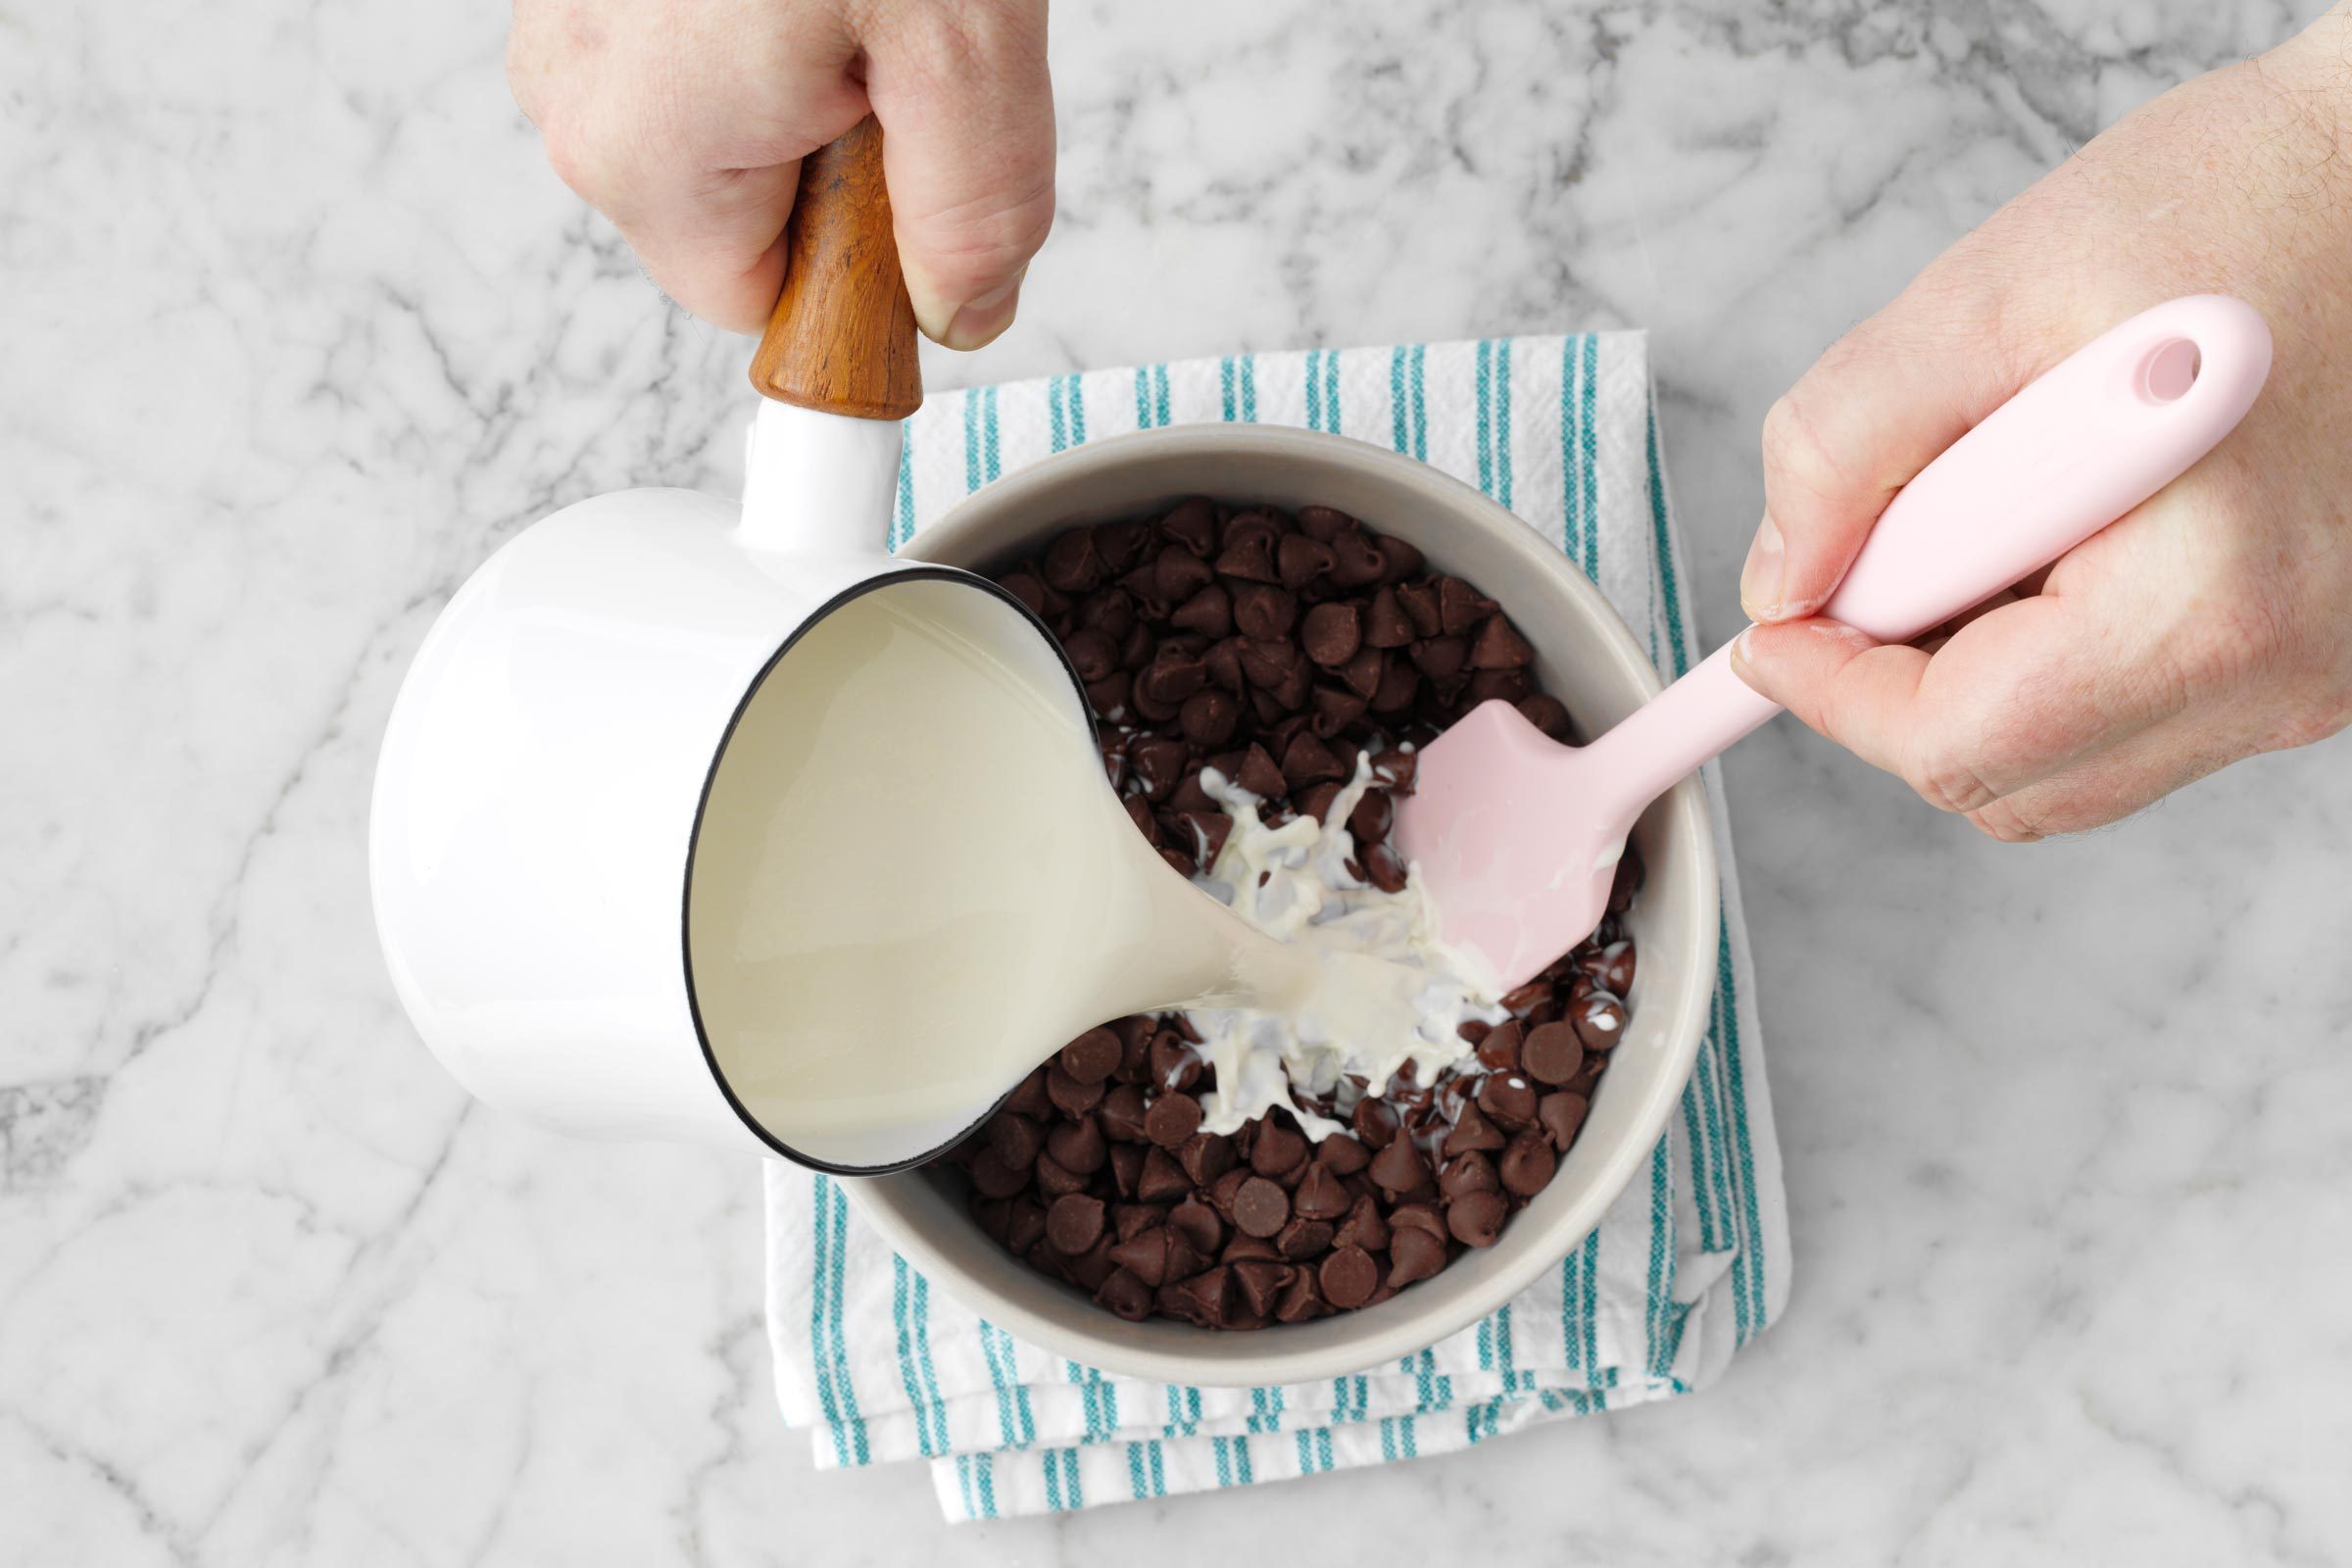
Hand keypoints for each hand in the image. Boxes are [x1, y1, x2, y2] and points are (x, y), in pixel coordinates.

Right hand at [508, 0, 1053, 344]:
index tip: (914, 172)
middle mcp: (575, 96)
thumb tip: (962, 315)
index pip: (771, 310)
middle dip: (836, 156)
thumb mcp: (965, 39)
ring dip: (808, 75)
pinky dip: (763, 16)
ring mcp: (567, 23)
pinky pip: (693, 47)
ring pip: (722, 128)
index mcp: (645, 154)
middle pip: (744, 220)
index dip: (865, 257)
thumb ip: (976, 210)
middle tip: (891, 41)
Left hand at [1729, 7, 2351, 841]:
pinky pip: (2133, 706)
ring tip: (2001, 499)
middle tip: (1887, 543)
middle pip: (2007, 780)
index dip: (1829, 693)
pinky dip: (2056, 641)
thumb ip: (1845, 442)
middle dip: (1901, 681)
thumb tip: (1780, 580)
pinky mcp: (2309, 655)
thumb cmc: (2237, 203)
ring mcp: (2306, 677)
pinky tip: (2067, 518)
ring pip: (2065, 756)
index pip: (1953, 748)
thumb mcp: (1989, 293)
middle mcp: (2278, 675)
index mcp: (2203, 605)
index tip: (1772, 628)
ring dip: (1978, 659)